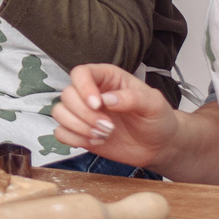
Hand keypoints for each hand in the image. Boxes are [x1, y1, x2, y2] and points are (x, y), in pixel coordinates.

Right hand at [52, 63, 181, 170]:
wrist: (159, 145)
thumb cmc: (157, 118)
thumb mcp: (153, 103)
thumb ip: (132, 97)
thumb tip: (107, 99)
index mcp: (108, 78)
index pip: (81, 73)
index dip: (83, 88)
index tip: (98, 105)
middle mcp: (92, 93)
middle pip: (67, 94)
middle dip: (85, 114)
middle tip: (108, 126)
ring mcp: (84, 113)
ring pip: (59, 113)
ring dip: (78, 127)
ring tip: (102, 134)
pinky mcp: (80, 132)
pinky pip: (61, 133)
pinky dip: (74, 139)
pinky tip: (95, 141)